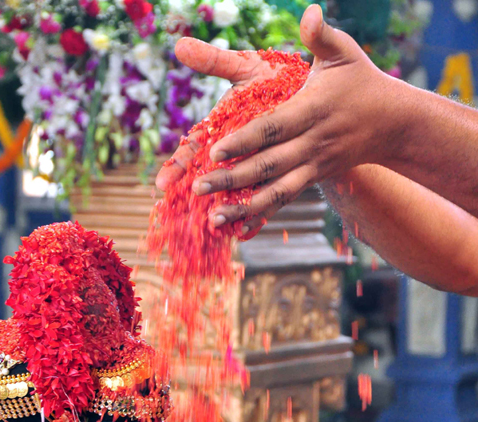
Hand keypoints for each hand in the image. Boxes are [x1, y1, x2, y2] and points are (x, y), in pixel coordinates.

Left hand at [156, 5, 405, 231]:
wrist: (393, 124)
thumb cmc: (361, 81)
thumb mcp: (344, 52)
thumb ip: (321, 36)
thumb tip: (311, 11)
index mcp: (312, 110)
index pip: (273, 128)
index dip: (244, 141)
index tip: (214, 150)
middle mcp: (312, 144)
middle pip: (267, 165)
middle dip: (231, 178)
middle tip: (197, 188)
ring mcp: (313, 166)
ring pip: (275, 191)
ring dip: (242, 207)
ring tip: (212, 219)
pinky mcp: (312, 179)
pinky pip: (283, 201)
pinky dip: (260, 216)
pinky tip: (236, 230)